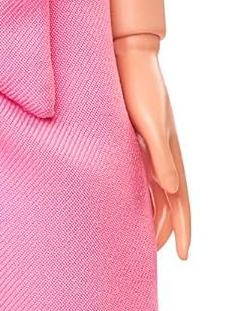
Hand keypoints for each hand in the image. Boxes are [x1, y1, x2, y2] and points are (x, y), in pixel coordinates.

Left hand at [113, 33, 190, 258]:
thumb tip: (171, 189)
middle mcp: (163, 153)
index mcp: (170, 153)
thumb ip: (160, 156)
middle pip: (170, 201)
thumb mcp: (149, 122)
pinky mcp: (136, 136)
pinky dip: (141, 191)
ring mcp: (150, 146)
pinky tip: (130, 201)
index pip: (180, 201)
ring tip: (144, 236)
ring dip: (153, 212)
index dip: (183, 229)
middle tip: (159, 253)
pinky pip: (142, 173)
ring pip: (156, 189)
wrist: (127, 54)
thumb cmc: (138, 86)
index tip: (183, 256)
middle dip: (168, 227)